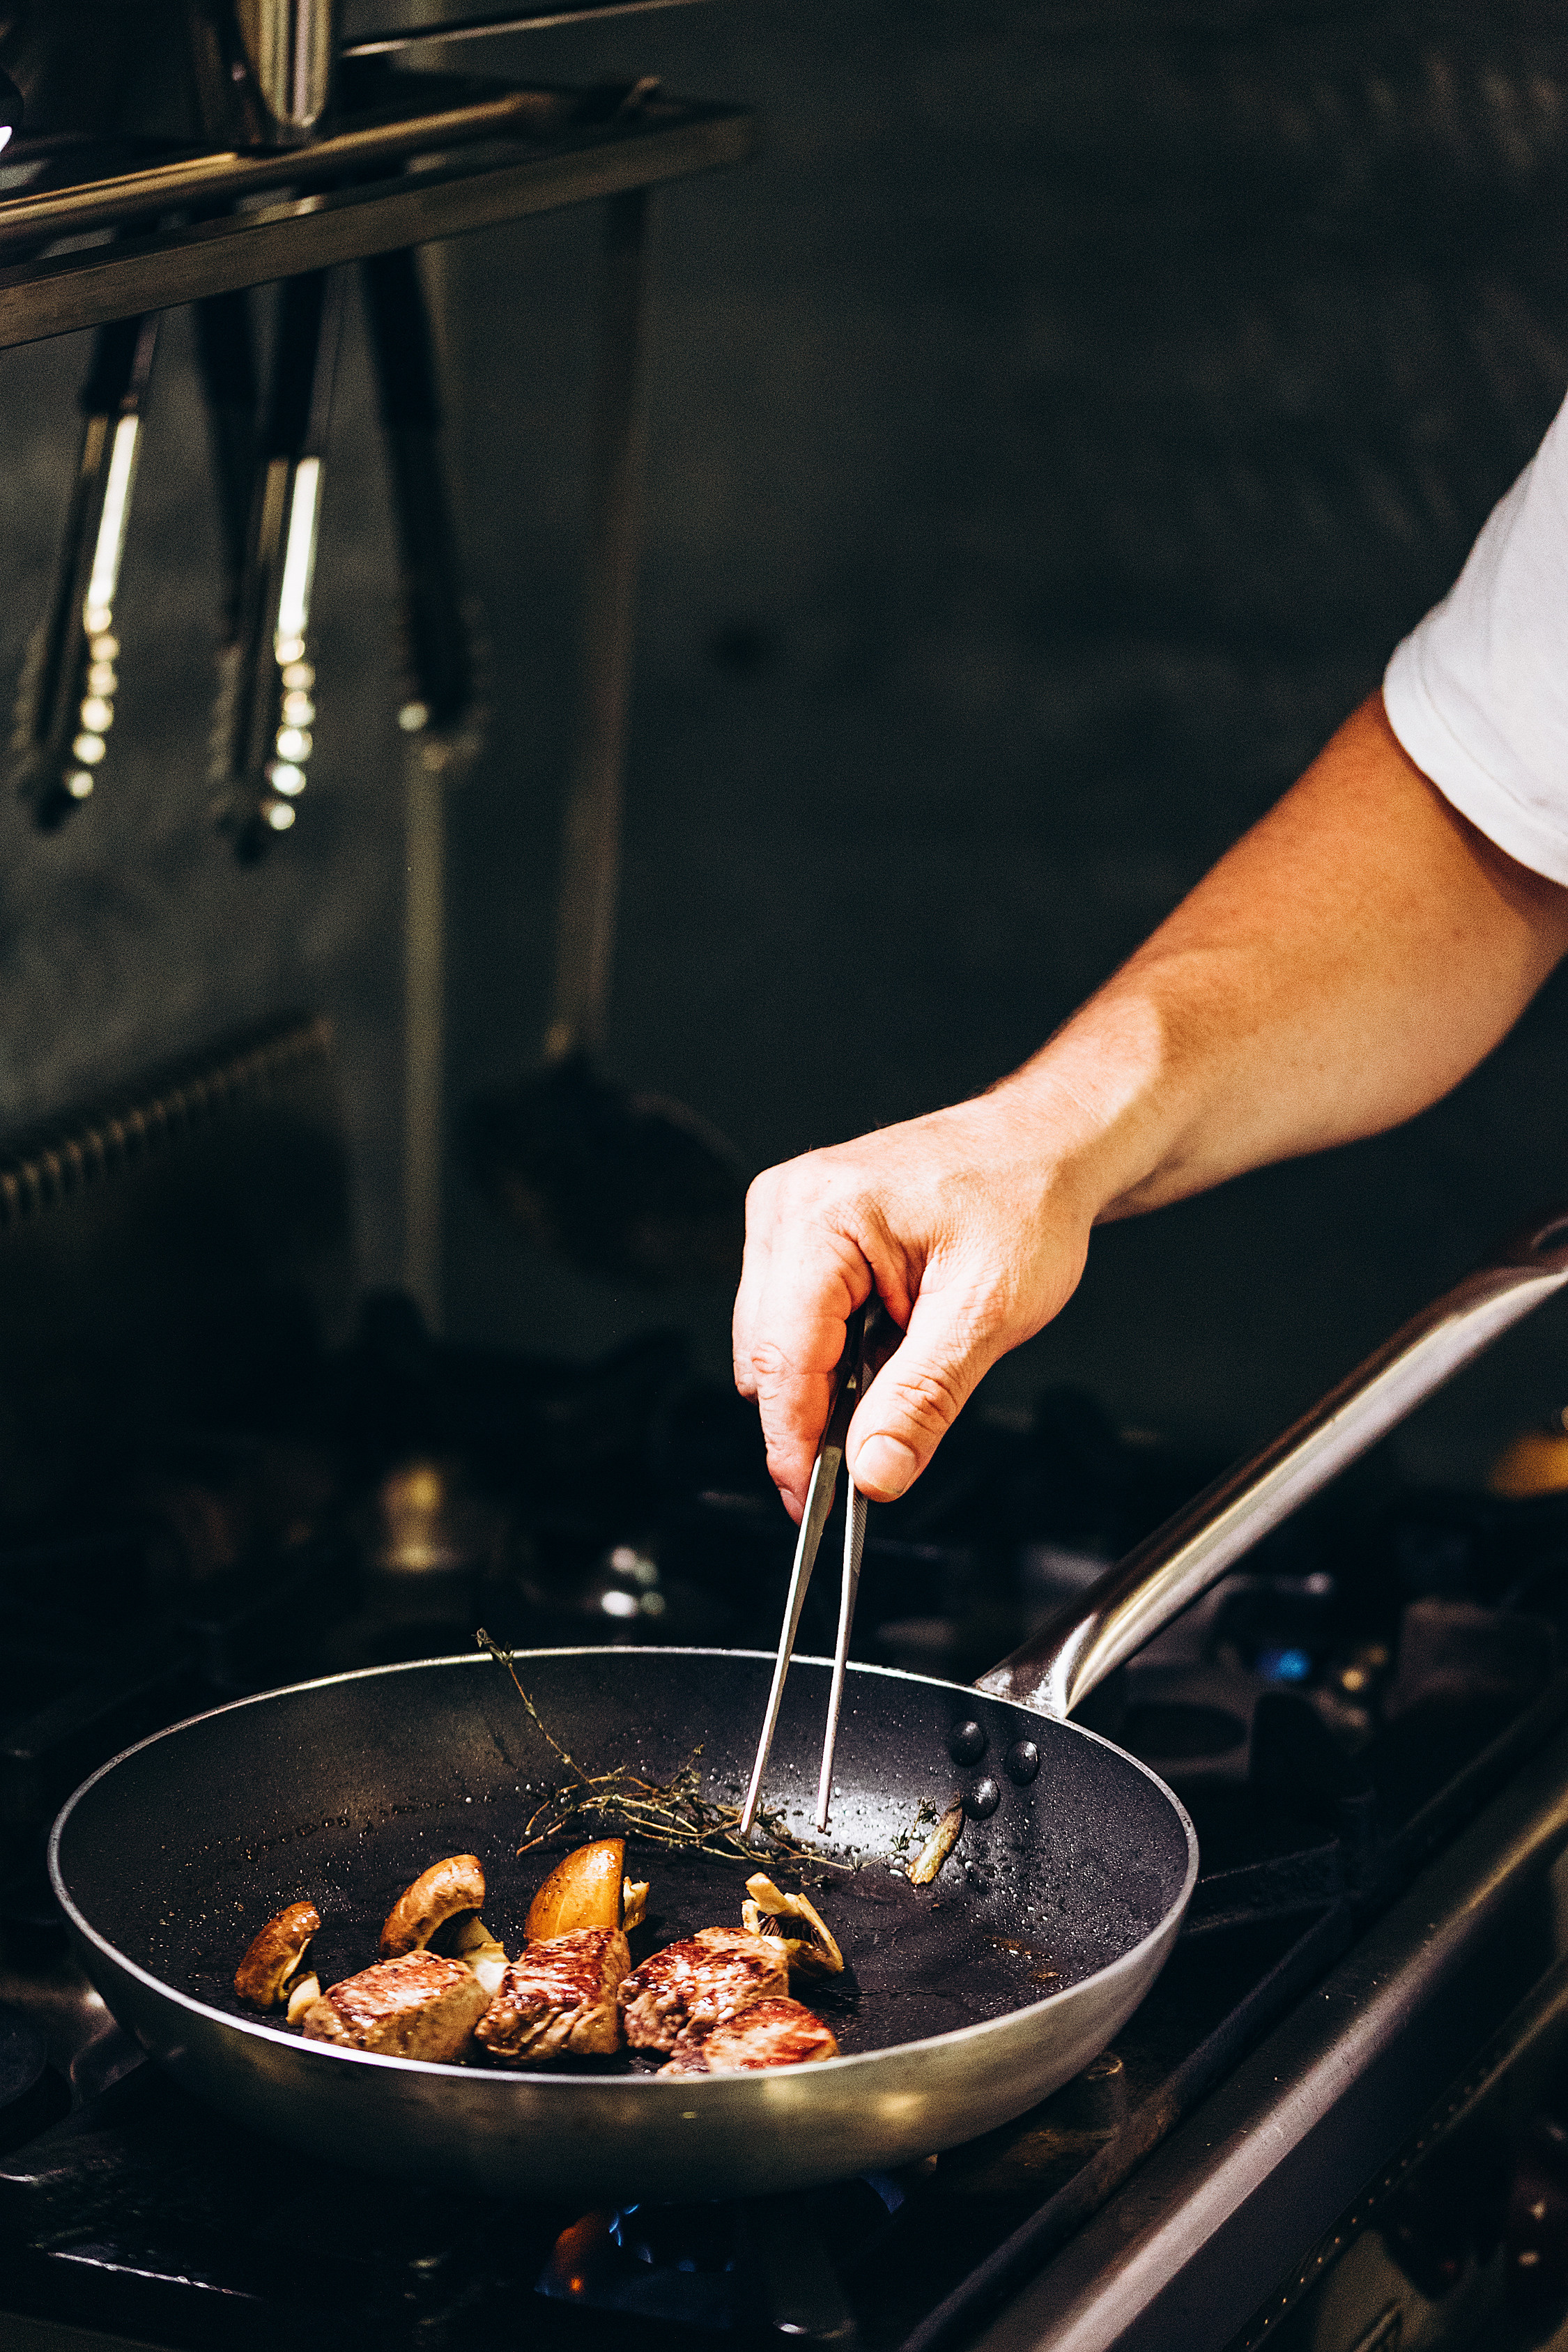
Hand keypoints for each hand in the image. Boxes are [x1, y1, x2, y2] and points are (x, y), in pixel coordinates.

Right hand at [732, 1091, 1096, 1520]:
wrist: (1045, 1149)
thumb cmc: (1024, 1202)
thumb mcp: (986, 1313)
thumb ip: (922, 1399)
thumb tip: (874, 1472)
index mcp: (822, 1216)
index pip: (783, 1358)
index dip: (795, 1444)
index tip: (815, 1506)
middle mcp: (788, 1207)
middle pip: (768, 1356)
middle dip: (817, 1416)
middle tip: (880, 1454)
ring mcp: (787, 1216)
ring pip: (774, 1344)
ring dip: (829, 1381)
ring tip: (905, 1363)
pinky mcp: (800, 1232)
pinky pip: (792, 1319)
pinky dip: (835, 1352)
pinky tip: (887, 1341)